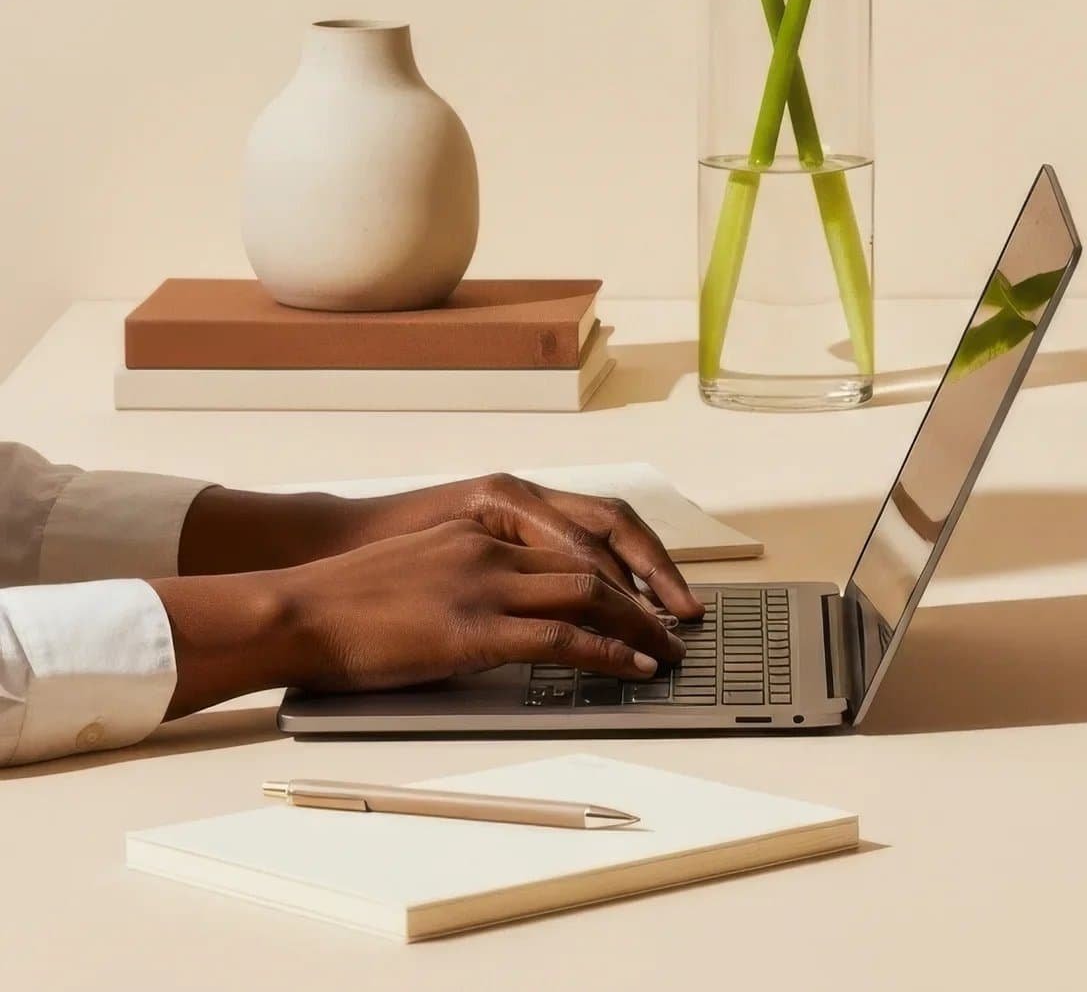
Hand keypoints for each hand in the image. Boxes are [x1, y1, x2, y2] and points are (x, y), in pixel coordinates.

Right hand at [182, 473, 702, 618]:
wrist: (294, 611)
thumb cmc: (344, 603)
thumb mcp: (420, 573)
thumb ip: (469, 581)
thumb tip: (507, 614)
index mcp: (481, 534)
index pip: (573, 542)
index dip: (621, 569)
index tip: (649, 594)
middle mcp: (492, 552)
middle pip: (595, 564)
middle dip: (645, 596)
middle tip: (676, 624)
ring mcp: (485, 588)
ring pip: (590, 595)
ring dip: (638, 626)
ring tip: (666, 652)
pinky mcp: (473, 630)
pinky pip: (561, 638)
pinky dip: (606, 653)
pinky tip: (631, 668)